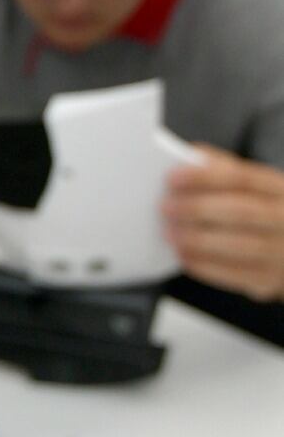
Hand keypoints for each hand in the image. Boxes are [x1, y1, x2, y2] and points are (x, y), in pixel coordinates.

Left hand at [164, 144, 283, 301]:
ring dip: (198, 240)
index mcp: (279, 189)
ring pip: (241, 246)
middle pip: (242, 212)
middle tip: (165, 207)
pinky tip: (183, 256)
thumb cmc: (257, 207)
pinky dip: (206, 266)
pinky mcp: (270, 279)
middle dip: (198, 209)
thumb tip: (190, 157)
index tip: (171, 177)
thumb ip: (222, 168)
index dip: (205, 177)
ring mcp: (282, 252)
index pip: (243, 178)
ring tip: (169, 233)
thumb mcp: (250, 185)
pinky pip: (237, 275)